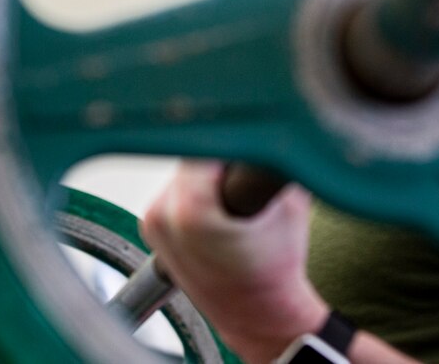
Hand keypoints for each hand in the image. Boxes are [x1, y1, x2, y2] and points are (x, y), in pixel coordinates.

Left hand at [141, 160, 327, 362]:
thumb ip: (275, 158)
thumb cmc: (277, 265)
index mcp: (190, 207)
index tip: (250, 148)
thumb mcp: (288, 201)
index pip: (209, 142)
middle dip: (219, 161)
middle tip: (243, 178)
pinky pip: (172, 191)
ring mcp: (153, 224)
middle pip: (192, 157)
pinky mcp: (151, 229)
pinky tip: (216, 212)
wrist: (261, 313)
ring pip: (182, 173)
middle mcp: (162, 215)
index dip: (235, 141)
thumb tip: (275, 126)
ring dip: (205, 176)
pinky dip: (192, 194)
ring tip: (231, 199)